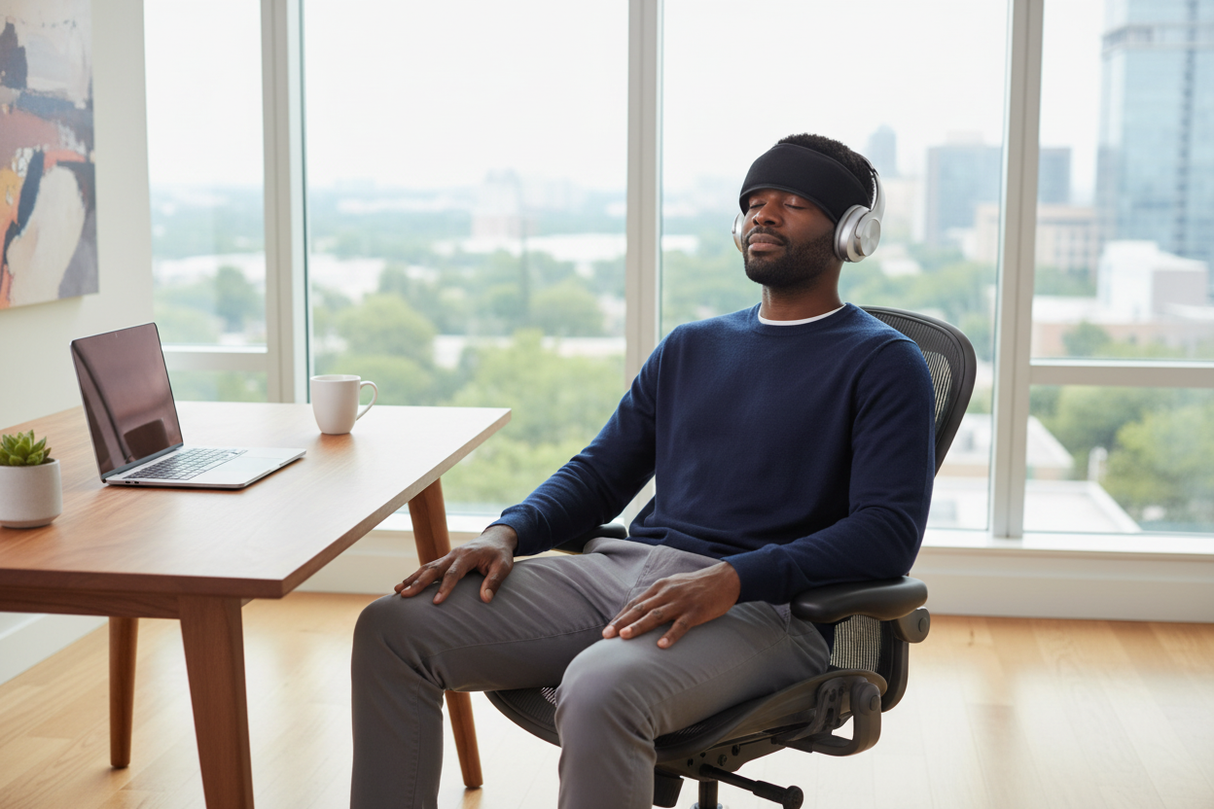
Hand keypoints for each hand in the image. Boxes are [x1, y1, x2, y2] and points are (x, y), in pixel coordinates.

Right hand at [394, 524, 517, 604]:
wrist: (496, 538)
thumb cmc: (500, 554)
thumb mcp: (504, 566)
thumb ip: (494, 581)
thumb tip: (486, 599)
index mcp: (467, 556)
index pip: (453, 574)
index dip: (444, 588)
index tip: (435, 602)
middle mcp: (453, 555)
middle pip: (433, 569)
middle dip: (418, 583)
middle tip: (405, 595)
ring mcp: (448, 556)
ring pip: (426, 567)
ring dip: (412, 579)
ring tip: (397, 591)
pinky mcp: (445, 560)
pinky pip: (428, 568)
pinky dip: (415, 576)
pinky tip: (405, 585)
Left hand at [602, 561, 740, 648]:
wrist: (724, 580)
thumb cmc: (696, 585)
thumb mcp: (673, 585)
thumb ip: (658, 597)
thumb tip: (640, 611)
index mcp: (660, 587)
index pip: (635, 603)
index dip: (620, 616)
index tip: (607, 628)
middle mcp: (667, 593)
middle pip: (640, 609)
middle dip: (621, 622)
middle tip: (606, 635)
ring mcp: (681, 603)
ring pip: (656, 616)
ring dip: (639, 626)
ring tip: (625, 636)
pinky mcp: (696, 612)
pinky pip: (681, 626)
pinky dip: (670, 635)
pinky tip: (661, 645)